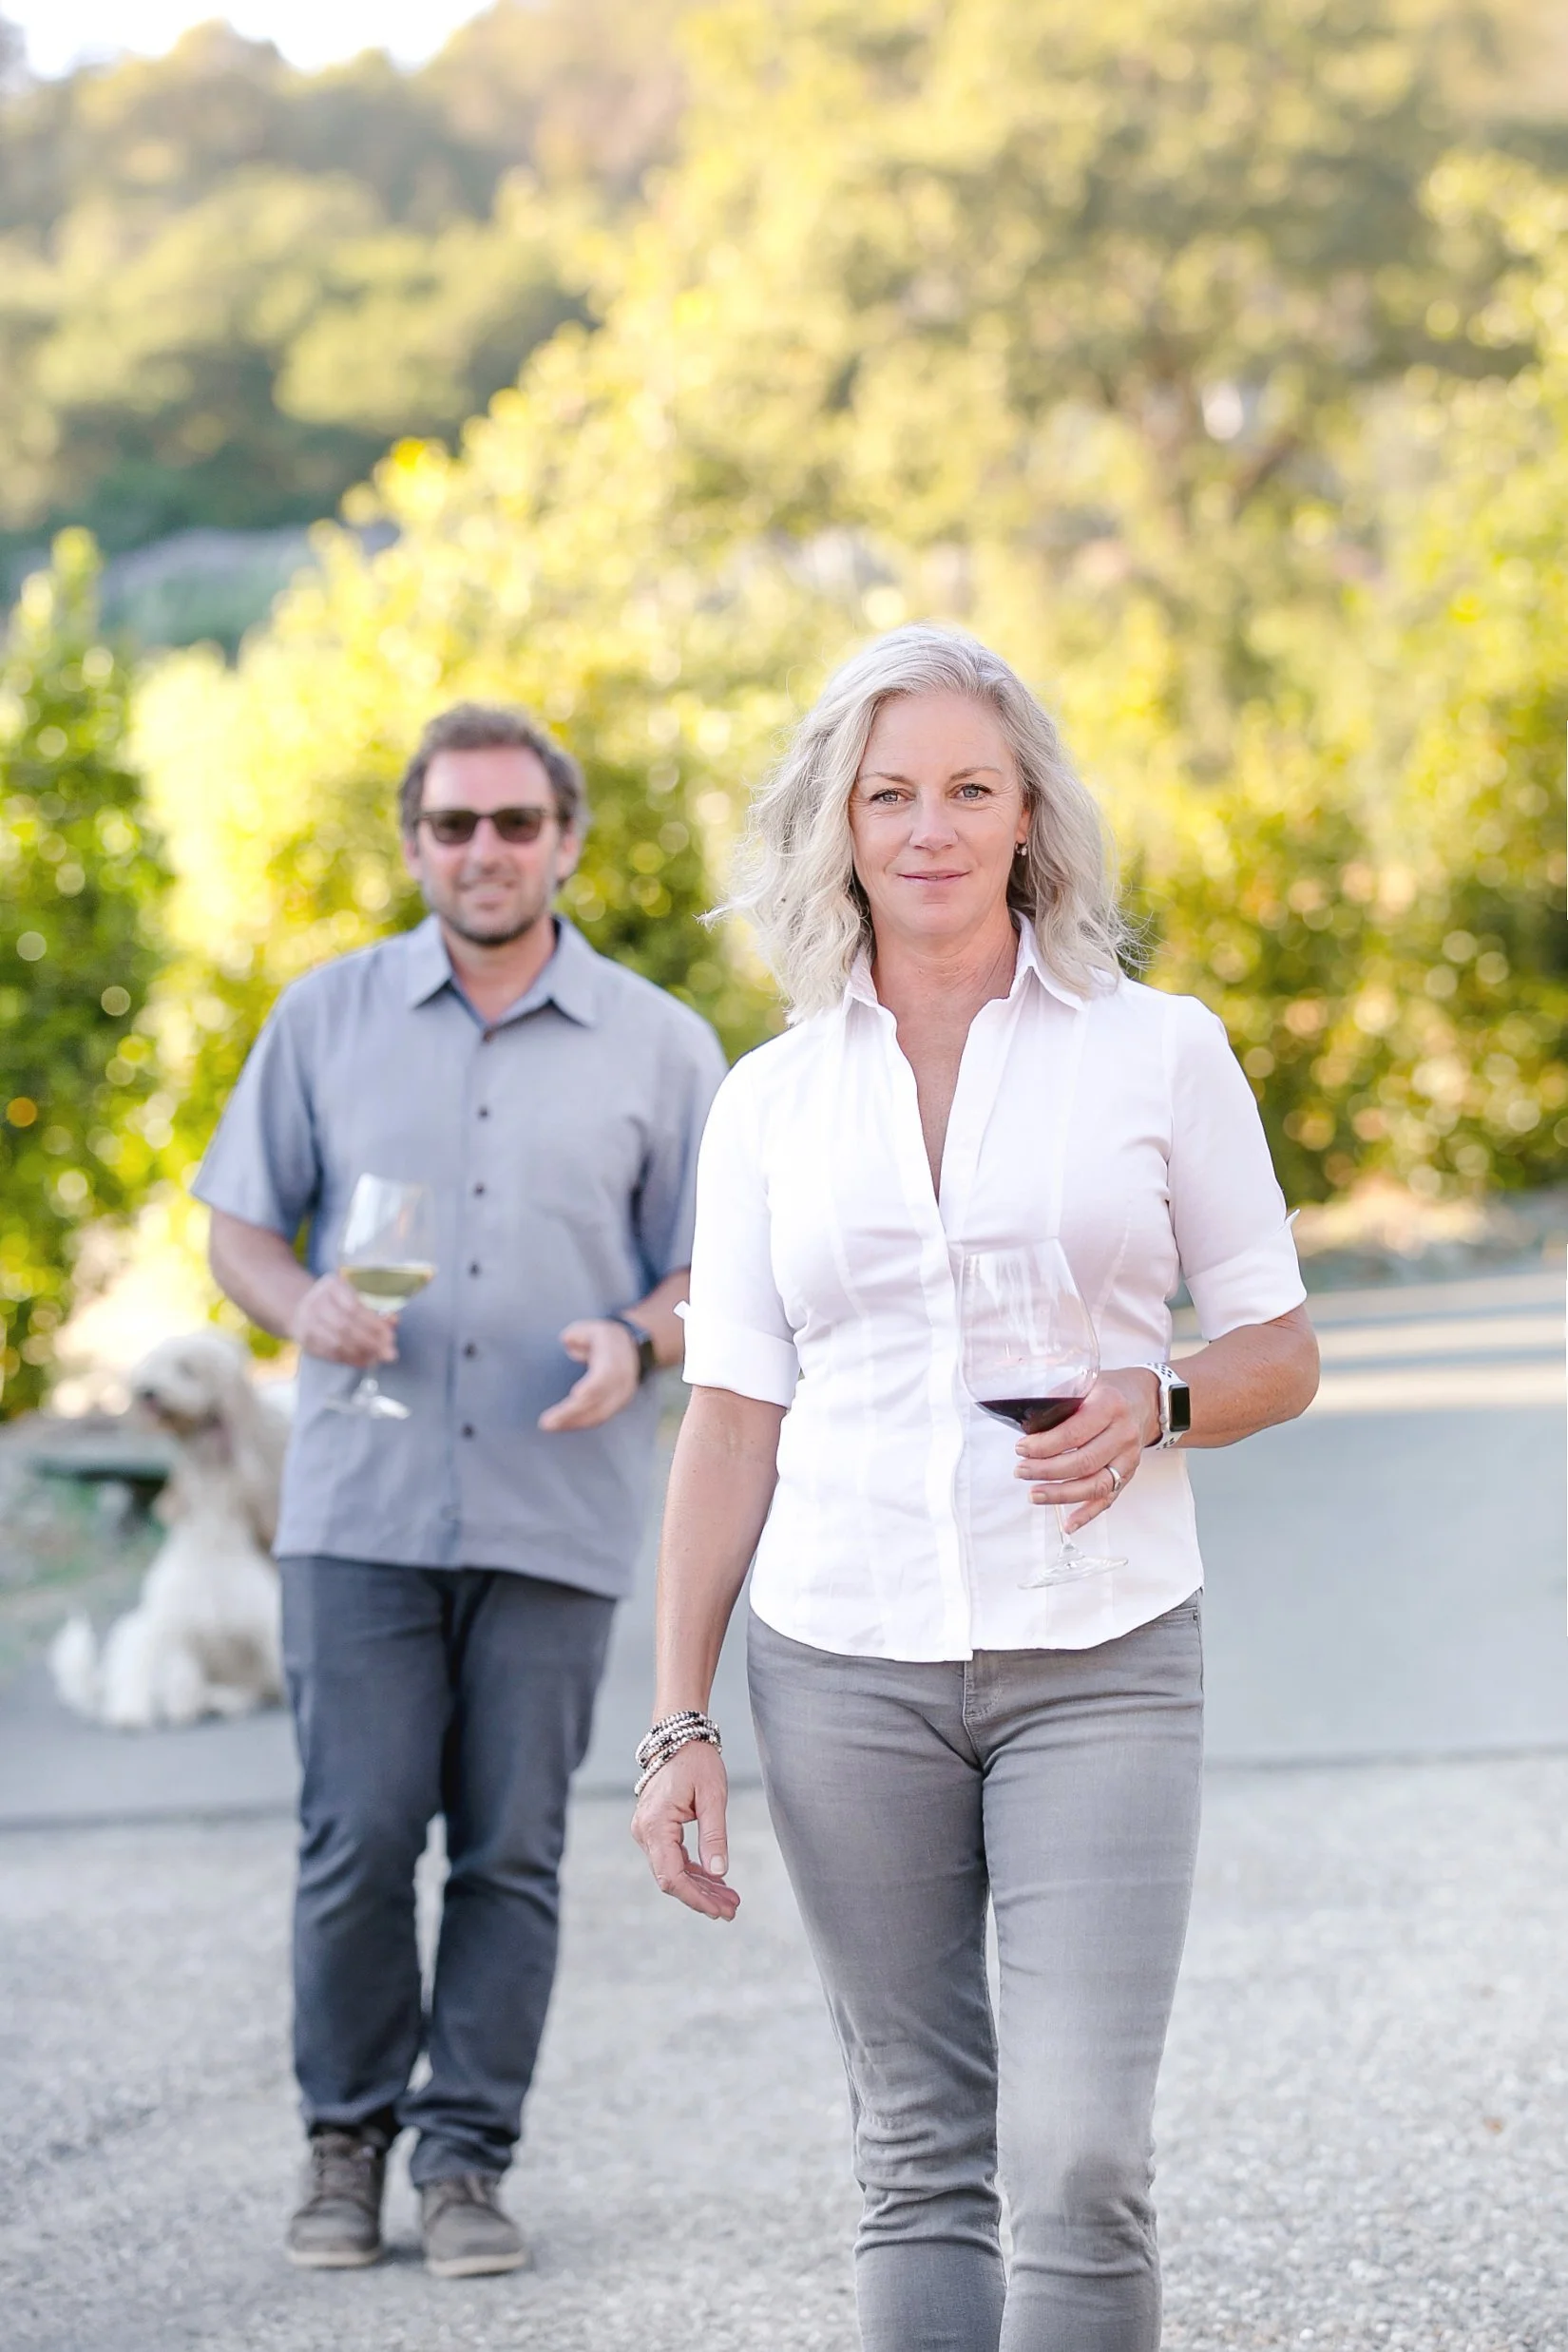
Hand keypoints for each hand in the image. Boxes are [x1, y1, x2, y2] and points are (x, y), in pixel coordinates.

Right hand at [288, 1273, 397, 1367]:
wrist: (301, 1307)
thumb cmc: (337, 1301)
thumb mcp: (354, 1295)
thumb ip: (375, 1307)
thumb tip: (393, 1321)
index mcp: (331, 1286)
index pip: (354, 1307)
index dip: (373, 1323)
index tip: (390, 1334)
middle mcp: (316, 1303)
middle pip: (345, 1326)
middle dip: (371, 1341)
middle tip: (389, 1352)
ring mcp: (307, 1323)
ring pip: (337, 1342)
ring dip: (362, 1352)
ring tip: (379, 1357)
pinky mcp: (306, 1341)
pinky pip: (330, 1353)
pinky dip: (350, 1359)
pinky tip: (366, 1361)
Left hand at [538, 1317, 642, 1431]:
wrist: (632, 1347)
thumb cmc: (604, 1338)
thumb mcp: (591, 1328)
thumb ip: (577, 1335)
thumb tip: (568, 1343)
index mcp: (615, 1361)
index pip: (603, 1378)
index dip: (590, 1388)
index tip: (574, 1396)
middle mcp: (621, 1382)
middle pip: (597, 1402)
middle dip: (571, 1414)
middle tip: (546, 1422)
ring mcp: (622, 1396)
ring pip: (598, 1415)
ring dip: (573, 1423)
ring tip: (549, 1425)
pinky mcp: (617, 1405)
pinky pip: (599, 1418)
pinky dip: (580, 1423)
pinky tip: (562, 1425)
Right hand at [632, 1739, 737, 1921]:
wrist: (679, 1735)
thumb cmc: (697, 1761)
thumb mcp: (713, 1796)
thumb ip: (714, 1835)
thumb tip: (719, 1873)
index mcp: (656, 1824)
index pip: (671, 1876)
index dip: (695, 1897)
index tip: (719, 1910)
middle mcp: (644, 1831)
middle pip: (671, 1878)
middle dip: (702, 1897)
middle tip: (732, 1910)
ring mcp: (647, 1830)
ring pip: (672, 1870)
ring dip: (700, 1886)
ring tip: (729, 1899)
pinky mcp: (655, 1828)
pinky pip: (672, 1857)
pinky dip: (693, 1871)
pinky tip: (715, 1881)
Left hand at [1014, 1370, 1156, 1530]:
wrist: (1145, 1400)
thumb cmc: (1108, 1392)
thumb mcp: (1085, 1384)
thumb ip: (1059, 1403)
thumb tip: (1026, 1425)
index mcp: (1109, 1406)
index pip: (1074, 1433)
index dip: (1044, 1445)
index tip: (1021, 1449)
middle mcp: (1123, 1434)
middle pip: (1083, 1462)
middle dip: (1047, 1471)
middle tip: (1021, 1471)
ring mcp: (1129, 1458)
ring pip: (1096, 1485)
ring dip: (1062, 1495)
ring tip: (1034, 1495)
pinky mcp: (1129, 1475)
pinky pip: (1109, 1499)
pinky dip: (1088, 1514)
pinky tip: (1068, 1523)